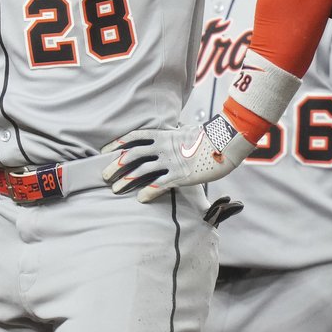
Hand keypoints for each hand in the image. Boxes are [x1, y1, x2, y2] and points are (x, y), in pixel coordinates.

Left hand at [101, 115, 253, 201]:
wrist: (227, 142)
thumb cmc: (209, 138)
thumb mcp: (187, 132)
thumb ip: (175, 135)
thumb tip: (173, 132)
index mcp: (164, 135)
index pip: (135, 137)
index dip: (118, 144)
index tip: (104, 151)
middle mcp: (164, 147)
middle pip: (133, 155)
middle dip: (116, 165)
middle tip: (104, 176)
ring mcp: (172, 161)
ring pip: (142, 170)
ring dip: (126, 180)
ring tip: (115, 190)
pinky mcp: (181, 175)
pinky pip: (160, 184)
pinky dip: (148, 192)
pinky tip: (140, 198)